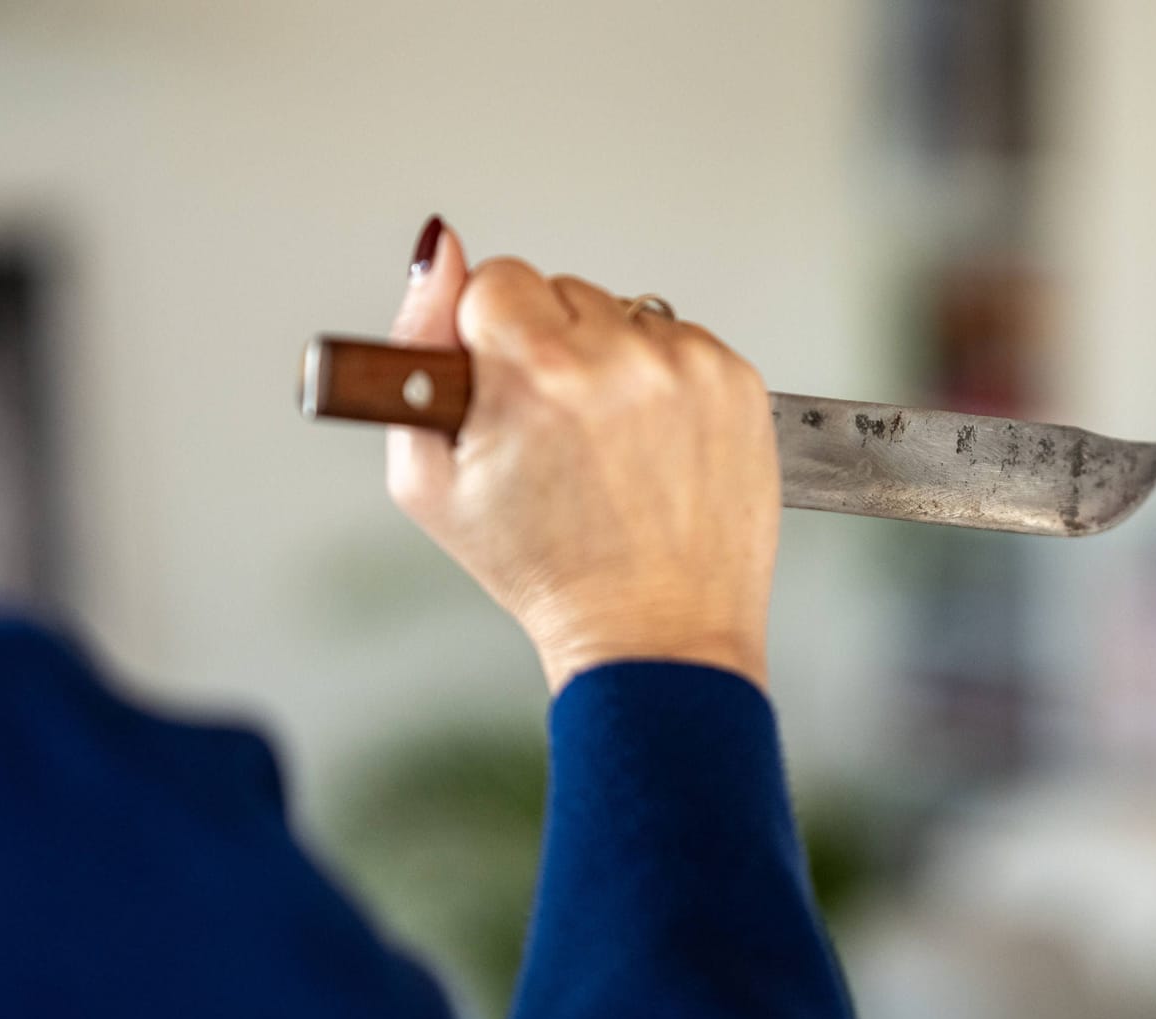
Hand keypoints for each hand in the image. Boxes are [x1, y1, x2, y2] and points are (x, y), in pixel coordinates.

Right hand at [384, 218, 778, 693]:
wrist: (654, 632)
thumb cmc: (544, 569)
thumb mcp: (429, 477)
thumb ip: (415, 344)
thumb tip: (435, 249)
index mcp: (539, 370)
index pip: (497, 278)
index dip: (488, 337)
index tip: (505, 392)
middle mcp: (623, 358)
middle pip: (563, 291)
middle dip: (550, 347)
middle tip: (557, 432)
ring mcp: (691, 368)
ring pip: (625, 315)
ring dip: (611, 362)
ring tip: (609, 446)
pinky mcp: (739, 383)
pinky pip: (682, 344)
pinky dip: (664, 383)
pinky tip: (652, 445)